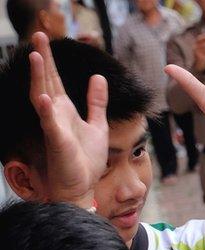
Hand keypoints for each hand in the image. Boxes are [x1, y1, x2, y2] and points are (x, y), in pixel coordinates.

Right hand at [27, 32, 106, 209]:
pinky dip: (47, 111)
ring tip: (34, 56)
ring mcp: (54, 128)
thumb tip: (98, 77)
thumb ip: (97, 102)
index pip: (55, 80)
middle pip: (47, 82)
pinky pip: (50, 125)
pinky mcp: (57, 142)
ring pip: (43, 98)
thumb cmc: (86, 159)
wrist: (82, 186)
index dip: (51, 60)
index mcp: (65, 110)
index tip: (46, 39)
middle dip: (42, 60)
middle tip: (38, 35)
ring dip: (38, 78)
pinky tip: (44, 98)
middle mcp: (56, 115)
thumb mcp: (97, 125)